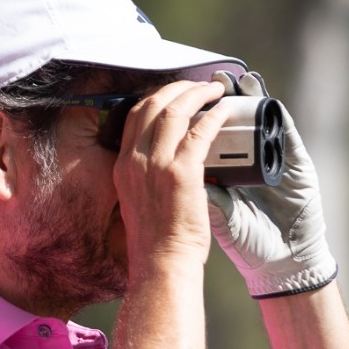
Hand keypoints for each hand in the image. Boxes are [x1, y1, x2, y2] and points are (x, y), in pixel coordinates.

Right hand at [114, 79, 230, 273]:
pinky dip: (214, 116)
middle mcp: (135, 160)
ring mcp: (156, 165)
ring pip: (174, 110)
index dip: (156, 96)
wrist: (161, 263)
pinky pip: (200, 131)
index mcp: (123, 166)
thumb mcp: (137, 200)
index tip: (175, 93)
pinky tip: (225, 111)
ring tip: (215, 90)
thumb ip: (145, 176)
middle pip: (152, 104)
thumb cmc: (155, 240)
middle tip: (199, 85)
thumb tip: (164, 160)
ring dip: (197, 94)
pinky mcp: (181, 173)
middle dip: (178, 88)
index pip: (134, 115)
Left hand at [205, 82, 337, 297]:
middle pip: (238, 118)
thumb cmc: (249, 242)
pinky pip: (288, 136)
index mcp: (229, 171)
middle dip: (225, 96)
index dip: (201, 111)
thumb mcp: (219, 215)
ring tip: (243, 81)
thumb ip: (204, 192)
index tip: (187, 94)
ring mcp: (276, 161)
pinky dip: (280, 117)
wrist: (281, 264)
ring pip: (263, 120)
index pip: (213, 132)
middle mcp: (253, 161)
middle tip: (216, 79)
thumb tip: (176, 170)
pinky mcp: (300, 167)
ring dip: (253, 97)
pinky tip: (271, 103)